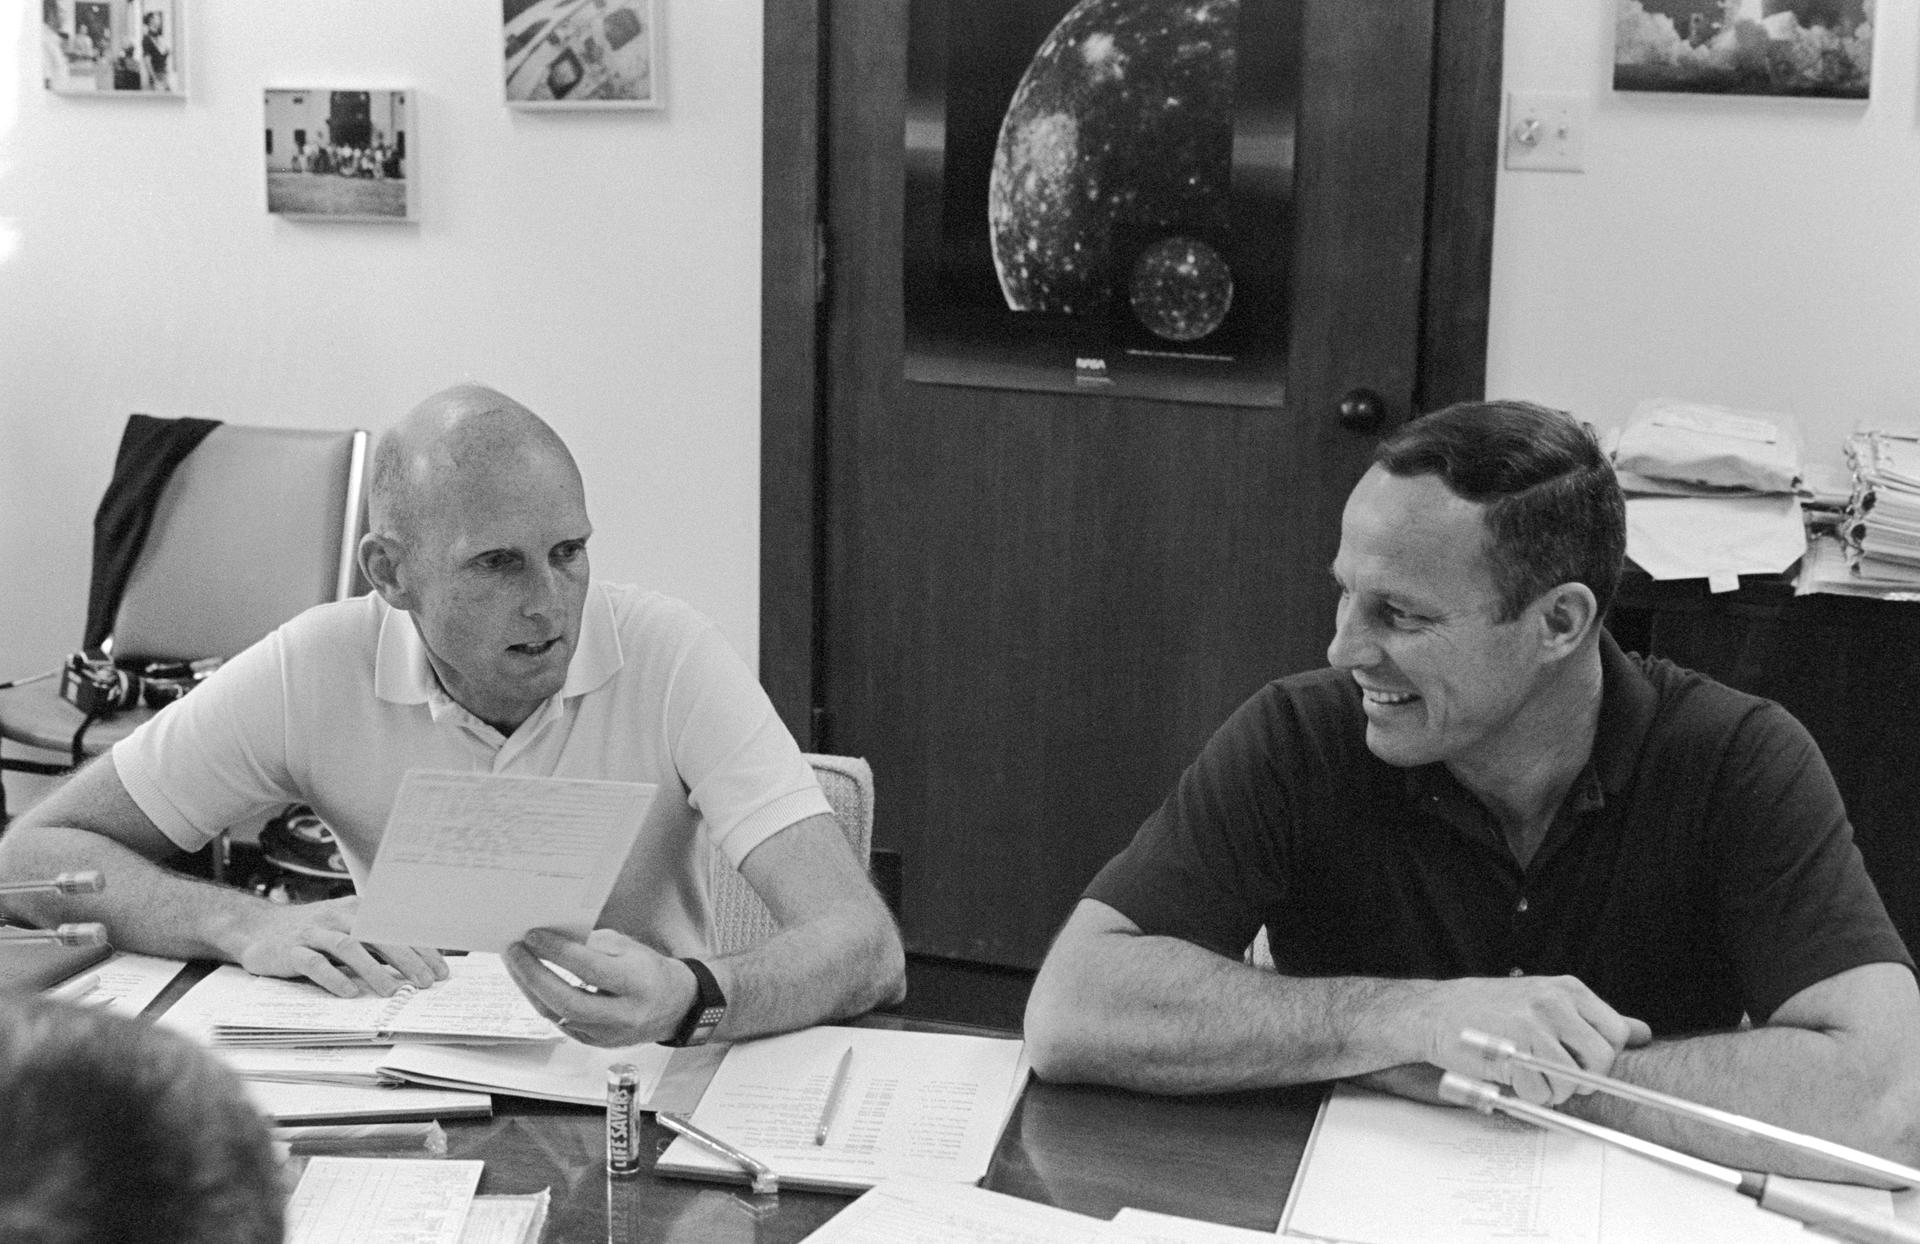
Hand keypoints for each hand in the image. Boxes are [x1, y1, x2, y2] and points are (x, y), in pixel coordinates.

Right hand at [227, 896, 447, 997]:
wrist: (257, 928)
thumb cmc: (311, 933)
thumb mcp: (346, 929)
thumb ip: (375, 942)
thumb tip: (417, 963)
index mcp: (358, 909)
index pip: (397, 928)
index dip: (422, 948)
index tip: (442, 970)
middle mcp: (338, 916)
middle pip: (378, 935)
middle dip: (407, 959)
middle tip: (426, 982)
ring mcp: (313, 932)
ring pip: (349, 947)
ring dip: (374, 970)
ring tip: (393, 991)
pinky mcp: (290, 950)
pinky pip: (314, 963)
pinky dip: (334, 978)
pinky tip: (350, 993)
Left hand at [504, 928, 698, 1046]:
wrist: (673, 1007)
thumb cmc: (649, 971)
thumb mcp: (630, 948)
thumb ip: (593, 944)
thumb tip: (552, 938)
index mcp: (638, 983)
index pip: (590, 969)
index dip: (558, 952)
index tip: (534, 936)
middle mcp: (623, 1014)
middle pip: (567, 1000)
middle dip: (534, 974)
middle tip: (515, 950)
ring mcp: (607, 1034)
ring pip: (557, 1014)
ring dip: (529, 987)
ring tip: (515, 963)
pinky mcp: (594, 1043)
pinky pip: (559, 1022)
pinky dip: (541, 1000)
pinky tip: (530, 982)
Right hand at [1417, 975, 1650, 1105]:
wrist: (1434, 1012)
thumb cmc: (1488, 1009)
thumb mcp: (1546, 999)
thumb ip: (1594, 1018)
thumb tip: (1642, 1033)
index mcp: (1568, 989)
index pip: (1617, 1033)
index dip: (1604, 1058)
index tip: (1584, 1064)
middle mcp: (1554, 1003)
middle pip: (1602, 1060)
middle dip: (1584, 1079)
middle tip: (1557, 1077)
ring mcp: (1533, 1027)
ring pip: (1574, 1081)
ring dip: (1555, 1091)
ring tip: (1530, 1077)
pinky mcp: (1512, 1052)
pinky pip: (1541, 1092)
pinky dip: (1531, 1097)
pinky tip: (1514, 1080)